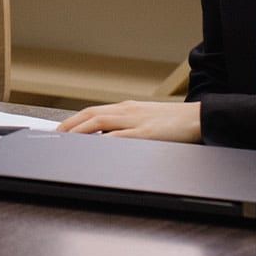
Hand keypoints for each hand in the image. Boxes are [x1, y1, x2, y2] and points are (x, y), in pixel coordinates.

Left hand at [60, 100, 202, 142]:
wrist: (199, 118)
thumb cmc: (175, 121)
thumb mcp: (146, 119)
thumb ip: (127, 126)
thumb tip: (107, 138)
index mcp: (127, 108)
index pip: (93, 111)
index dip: (73, 120)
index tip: (61, 130)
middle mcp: (128, 111)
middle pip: (91, 114)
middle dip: (70, 125)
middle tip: (55, 137)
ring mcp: (136, 121)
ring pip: (100, 121)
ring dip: (79, 130)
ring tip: (66, 141)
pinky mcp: (147, 133)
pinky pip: (121, 136)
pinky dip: (104, 141)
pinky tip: (93, 147)